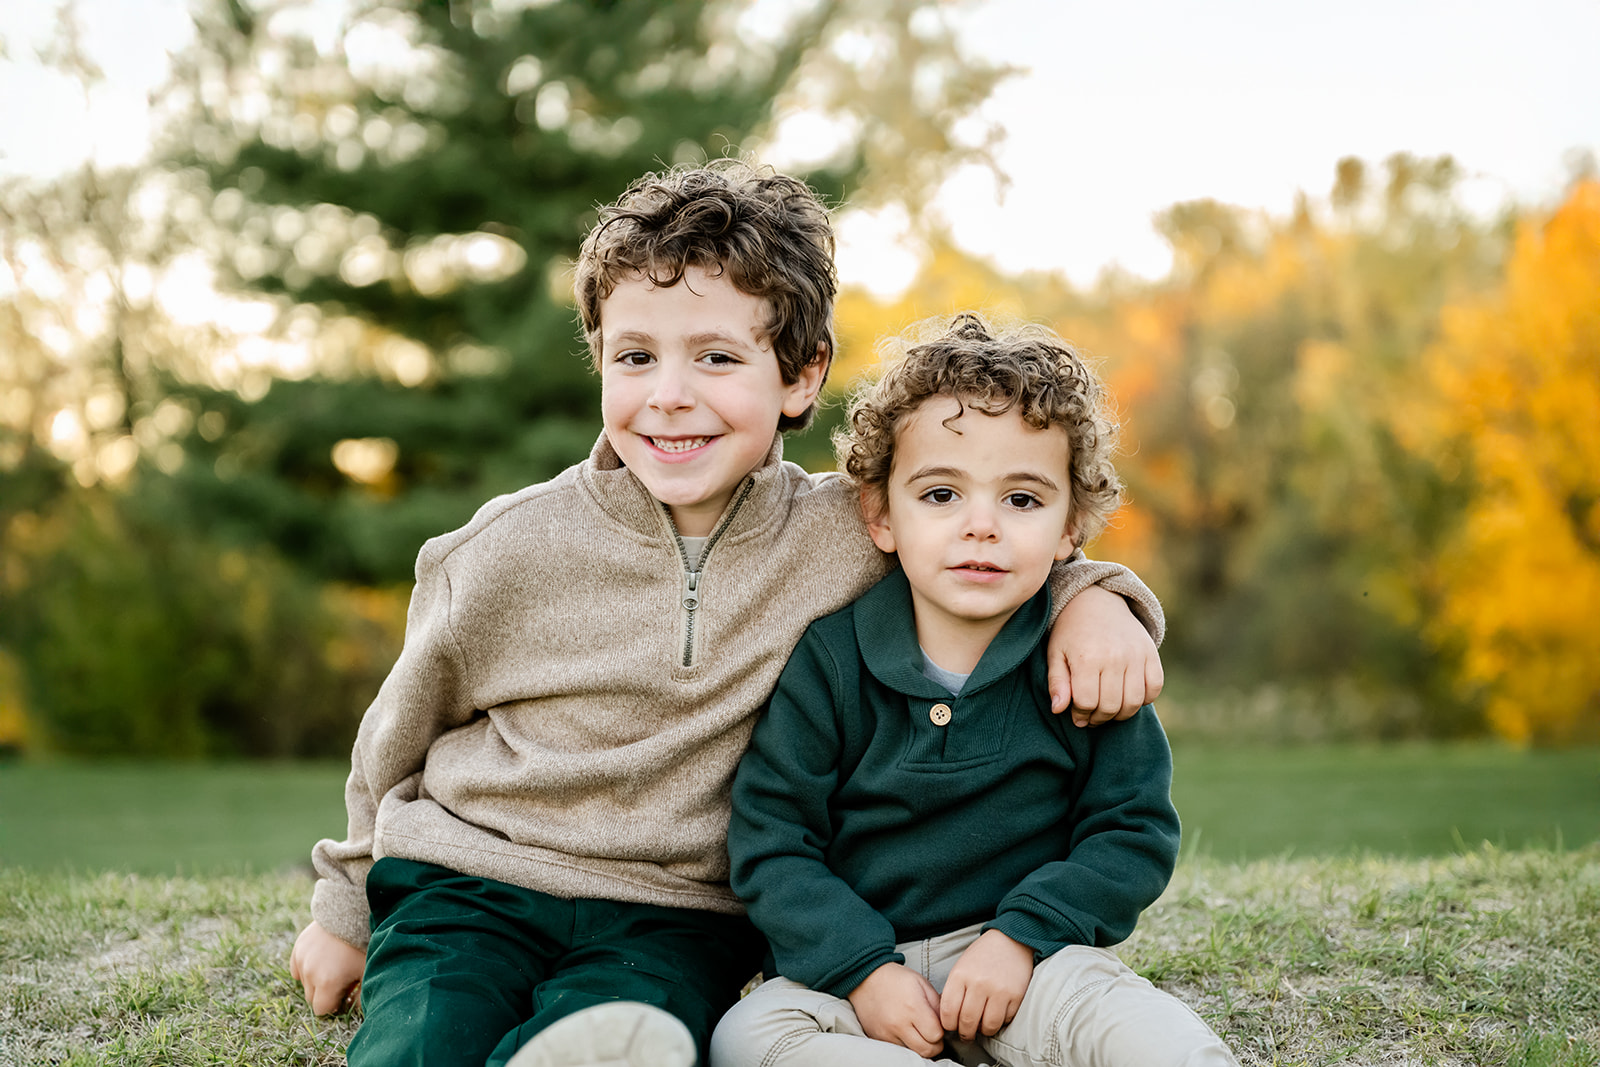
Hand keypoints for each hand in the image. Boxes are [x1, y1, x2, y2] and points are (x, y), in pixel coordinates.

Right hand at [289, 920, 365, 1015]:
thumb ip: (361, 998)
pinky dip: (307, 967)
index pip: (321, 1010)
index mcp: (327, 983)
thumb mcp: (368, 972)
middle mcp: (310, 973)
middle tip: (341, 980)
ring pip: (304, 982)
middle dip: (325, 994)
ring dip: (315, 980)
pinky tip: (322, 959)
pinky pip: (297, 967)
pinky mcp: (299, 946)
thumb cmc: (364, 944)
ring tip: (334, 966)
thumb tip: (354, 1009)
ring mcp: (302, 959)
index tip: (344, 995)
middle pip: (311, 997)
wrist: (353, 911)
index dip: (333, 1005)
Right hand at [846, 962, 945, 1057]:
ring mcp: (887, 1033)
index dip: (941, 1032)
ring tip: (918, 1032)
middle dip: (934, 1044)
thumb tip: (946, 1023)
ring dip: (919, 1046)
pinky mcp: (878, 1038)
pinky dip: (905, 1045)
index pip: (936, 1035)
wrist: (866, 978)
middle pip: (927, 1050)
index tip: (938, 1025)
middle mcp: (899, 1023)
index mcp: (913, 1007)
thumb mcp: (921, 983)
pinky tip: (905, 1032)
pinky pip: (898, 1050)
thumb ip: (937, 1004)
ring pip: (913, 1053)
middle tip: (931, 1034)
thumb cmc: (896, 979)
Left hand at [940, 930, 1033, 1040]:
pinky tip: (996, 1015)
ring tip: (982, 1028)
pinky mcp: (1015, 996)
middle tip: (966, 1034)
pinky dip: (1000, 1023)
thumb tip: (949, 1019)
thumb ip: (954, 990)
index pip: (948, 1011)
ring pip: (987, 1026)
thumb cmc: (982, 956)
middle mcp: (978, 983)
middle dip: (965, 1033)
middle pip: (967, 1022)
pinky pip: (1005, 1020)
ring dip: (983, 1032)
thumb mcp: (961, 967)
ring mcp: (998, 990)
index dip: (948, 1024)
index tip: (951, 1027)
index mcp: (960, 975)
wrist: (1010, 940)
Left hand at [1047, 585, 1162, 725]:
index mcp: (1086, 658)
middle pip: (1110, 706)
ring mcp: (1135, 655)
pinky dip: (1144, 699)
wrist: (1096, 601)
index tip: (1076, 715)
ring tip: (1108, 710)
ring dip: (1121, 715)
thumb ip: (1057, 683)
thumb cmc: (1071, 632)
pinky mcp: (1150, 652)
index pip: (1086, 702)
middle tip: (1091, 717)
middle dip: (1099, 719)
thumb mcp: (1056, 654)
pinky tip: (1128, 696)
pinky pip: (1154, 687)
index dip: (1080, 715)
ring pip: (1133, 702)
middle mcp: (1114, 657)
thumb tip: (1058, 710)